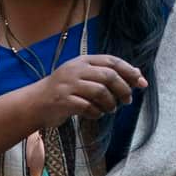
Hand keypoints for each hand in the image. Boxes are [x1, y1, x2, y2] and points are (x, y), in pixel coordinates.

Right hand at [29, 54, 144, 126]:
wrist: (34, 103)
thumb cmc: (64, 91)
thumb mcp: (83, 76)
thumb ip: (106, 74)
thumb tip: (137, 74)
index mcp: (82, 61)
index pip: (112, 61)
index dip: (130, 72)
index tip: (141, 83)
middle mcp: (75, 70)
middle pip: (109, 76)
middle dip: (123, 89)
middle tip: (127, 100)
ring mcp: (68, 85)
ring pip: (101, 92)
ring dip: (110, 103)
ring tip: (110, 109)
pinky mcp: (63, 101)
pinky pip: (88, 107)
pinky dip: (96, 113)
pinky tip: (96, 114)